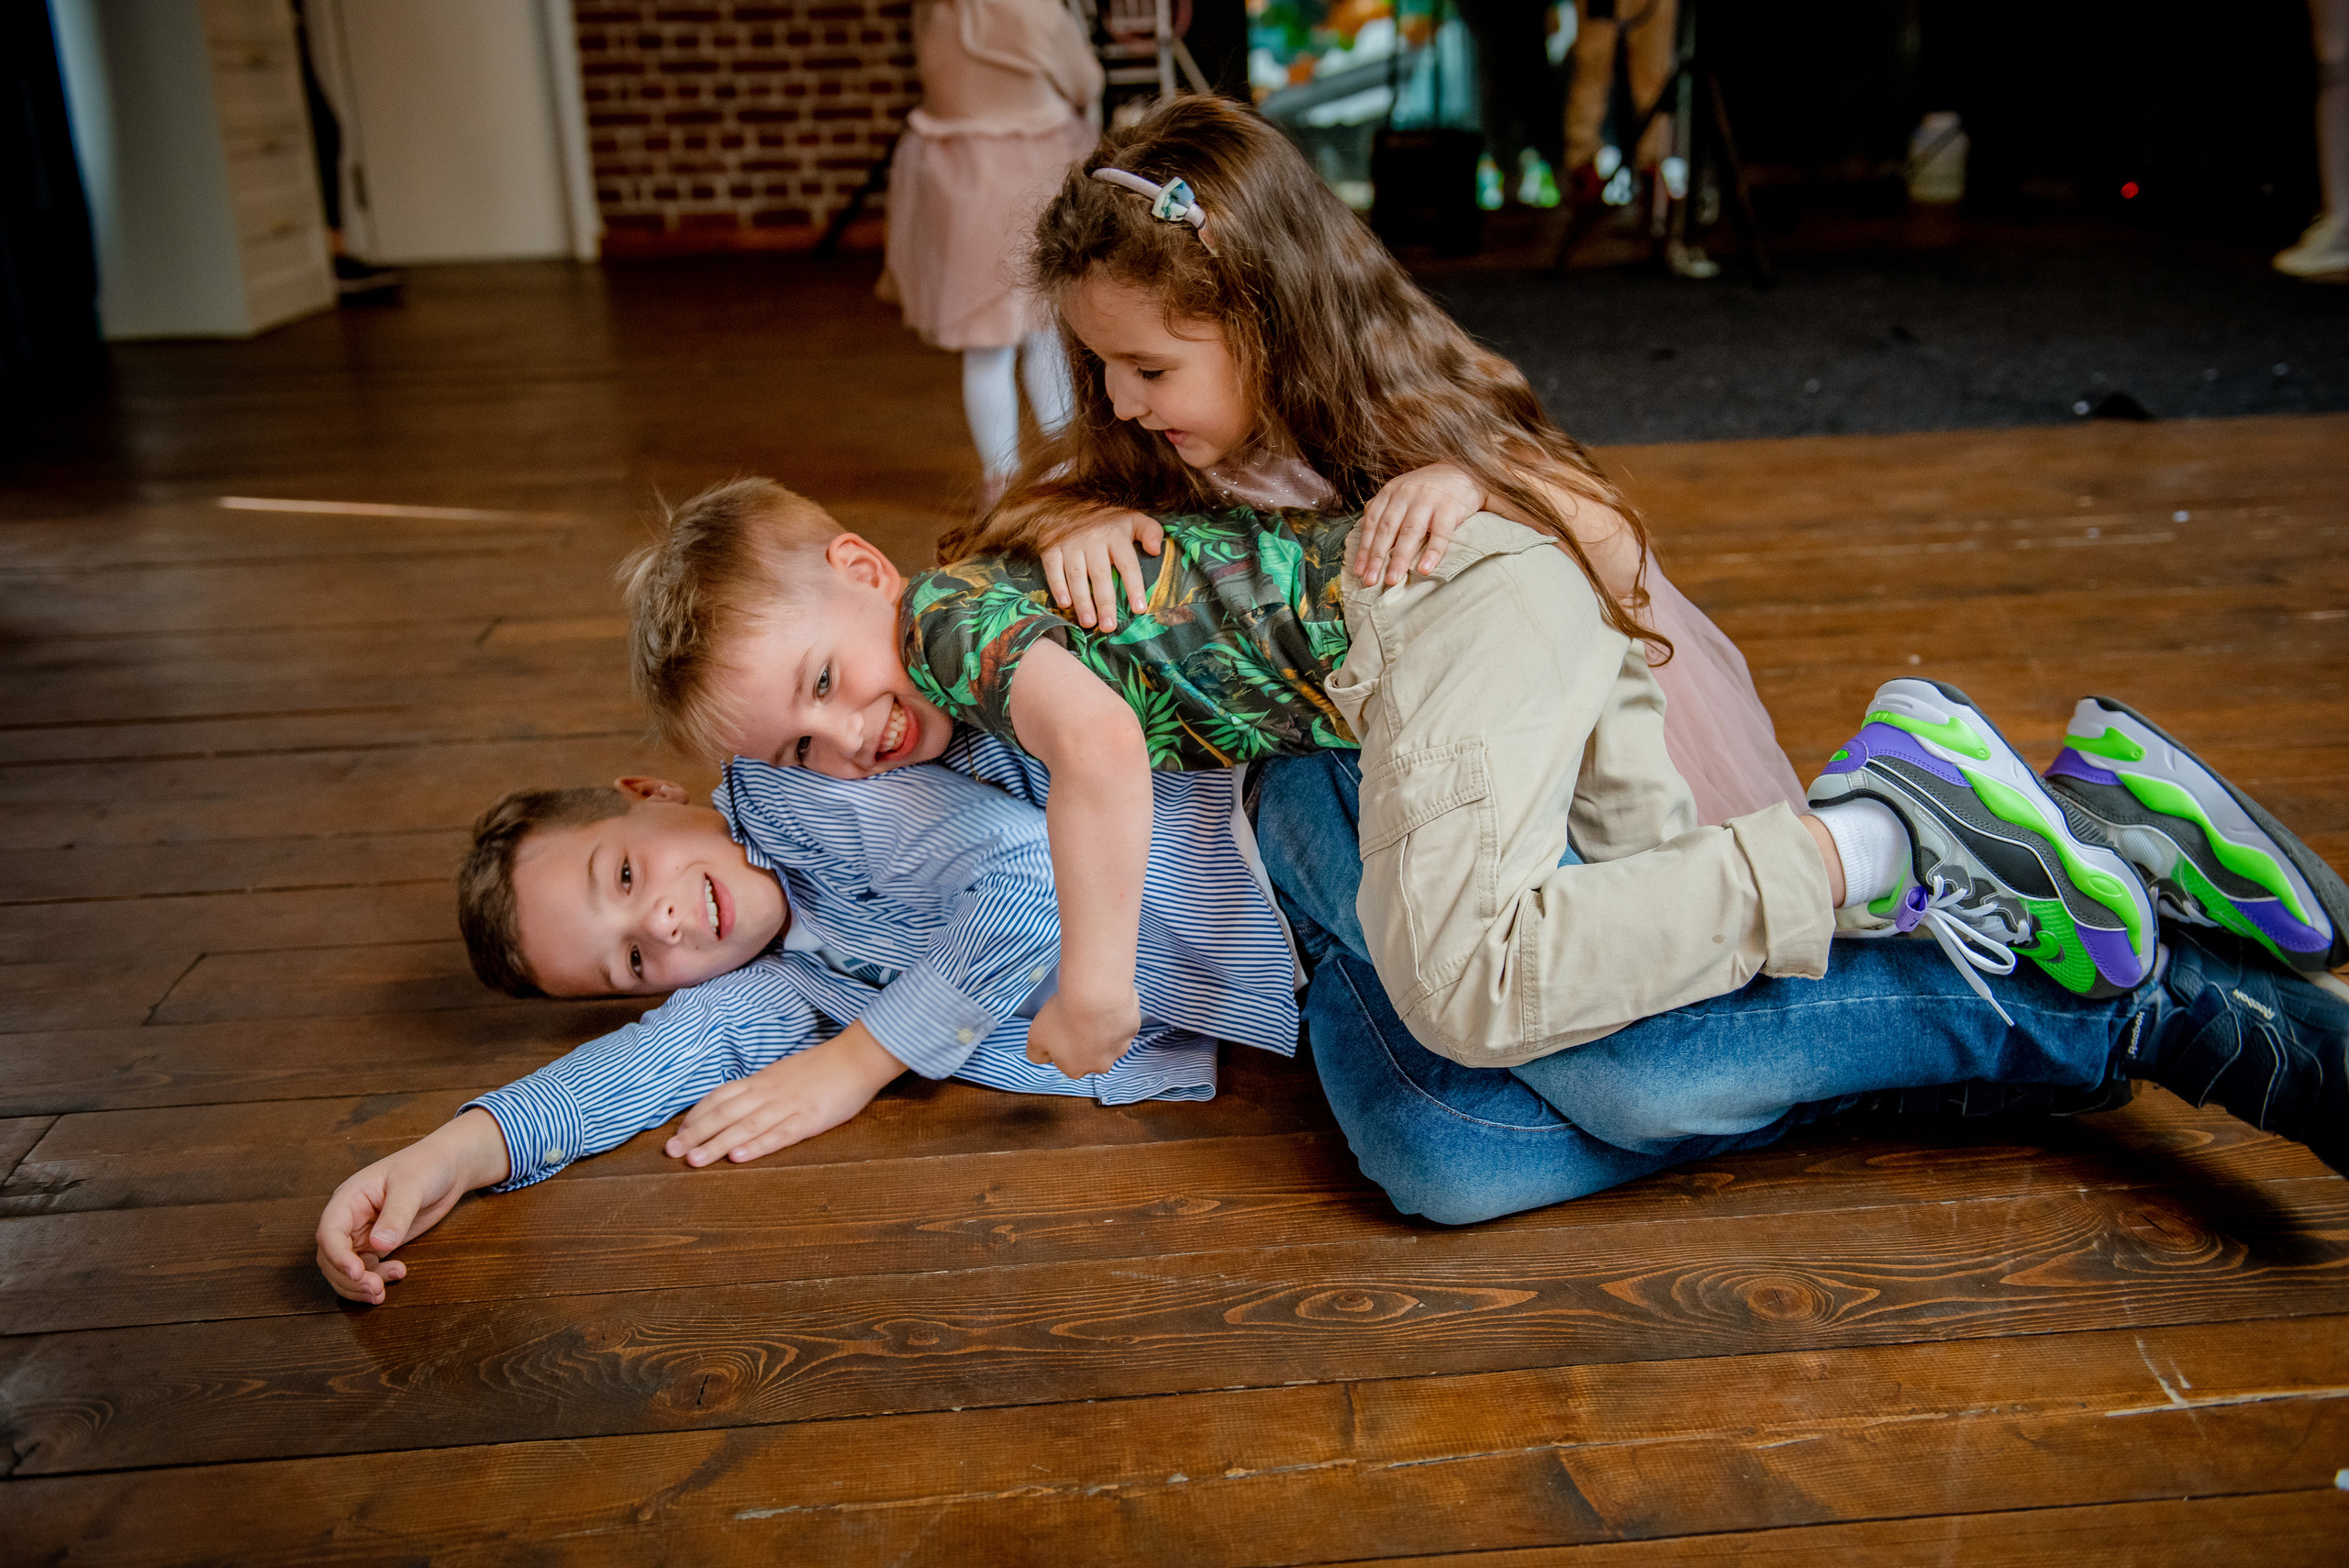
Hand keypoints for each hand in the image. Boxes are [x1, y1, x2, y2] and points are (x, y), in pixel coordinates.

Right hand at [314, 1108, 507, 1304]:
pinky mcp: (379, 1244)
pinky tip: (398, 1275)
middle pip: (332, 1256)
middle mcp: (350, 1218)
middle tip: (375, 1289)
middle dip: (348, 1278)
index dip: (337, 1255)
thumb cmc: (426, 1166)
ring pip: (346, 1268)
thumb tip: (379, 1245)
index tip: (356, 1273)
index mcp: (349, 1198)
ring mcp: (363, 1233)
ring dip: (360, 1284)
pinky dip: (376, 1279)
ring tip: (382, 1293)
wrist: (448, 1167)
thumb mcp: (411, 1186)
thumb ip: (396, 1215)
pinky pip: (367, 1268)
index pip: (329, 1232)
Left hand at [665, 1023, 903, 1166]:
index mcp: (763, 1080)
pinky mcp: (808, 1119)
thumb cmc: (824, 1067)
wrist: (858, 1058)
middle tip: (671, 1152)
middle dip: (695, 1133)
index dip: (697, 1115)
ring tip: (694, 1161)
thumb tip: (741, 1103)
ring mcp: (788, 1106)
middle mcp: (769, 1092)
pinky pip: (778, 1134)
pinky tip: (738, 1157)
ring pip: (745, 1126)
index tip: (679, 1132)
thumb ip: (764, 1088)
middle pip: (724, 1113)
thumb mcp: (786, 1073)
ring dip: (717, 1144)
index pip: (720, 1096)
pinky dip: (756, 1146)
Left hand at [1024, 985, 1141, 1079]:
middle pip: (1091, 1053)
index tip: (1061, 1027)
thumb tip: (1042, 1058)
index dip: (1063, 1043)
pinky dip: (1116, 1014)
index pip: (1067, 1060)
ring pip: (1109, 1040)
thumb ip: (1036, 1054)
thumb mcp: (1035, 1037)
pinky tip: (1107, 1003)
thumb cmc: (1063, 1017)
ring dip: (1103, 1028)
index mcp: (1075, 1070)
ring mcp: (1120, 1048)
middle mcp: (1100, 1065)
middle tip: (1077, 1017)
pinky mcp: (1132, 1030)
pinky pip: (1122, 1023)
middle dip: (1086, 1039)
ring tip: (1093, 1008)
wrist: (1095, 996)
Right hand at [1040, 509, 1163, 632]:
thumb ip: (1150, 531)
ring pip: (1077, 576)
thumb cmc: (1106, 518)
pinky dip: (1058, 586)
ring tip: (1089, 622)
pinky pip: (1053, 568)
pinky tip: (1065, 604)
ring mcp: (1070, 544)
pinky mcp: (1051, 547)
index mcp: (1116, 535)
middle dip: (1105, 602)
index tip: (1139, 609)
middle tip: (1109, 626)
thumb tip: (1156, 550)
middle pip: (1100, 575)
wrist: (1068, 501)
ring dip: (1082, 601)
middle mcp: (1093, 540)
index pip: (1128, 564)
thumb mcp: (1132, 518)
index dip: (1134, 587)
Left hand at [1351, 463, 1483, 585]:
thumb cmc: (1427, 489)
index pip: (1372, 523)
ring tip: (1393, 579)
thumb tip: (1365, 541)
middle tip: (1370, 581)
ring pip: (1410, 533)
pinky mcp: (1449, 508)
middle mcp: (1406, 494)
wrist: (1463, 471)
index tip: (1359, 571)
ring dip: (1400, 559)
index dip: (1364, 548)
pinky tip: (1425, 569)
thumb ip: (1382, 511)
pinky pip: (1440, 534)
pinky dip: (1432, 553)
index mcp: (1390, 492)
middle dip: (1377, 558)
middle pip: (1388, 530)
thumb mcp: (1400, 492)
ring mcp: (1428, 500)